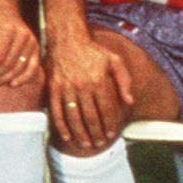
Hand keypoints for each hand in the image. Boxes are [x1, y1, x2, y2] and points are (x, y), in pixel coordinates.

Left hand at [0, 3, 42, 91]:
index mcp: (7, 28)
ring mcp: (32, 42)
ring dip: (5, 79)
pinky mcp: (37, 49)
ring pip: (19, 68)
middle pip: (9, 63)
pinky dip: (23, 79)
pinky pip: (33, 68)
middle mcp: (23, 34)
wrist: (6, 13)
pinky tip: (11, 84)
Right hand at [46, 27, 132, 153]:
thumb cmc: (93, 50)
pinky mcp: (53, 87)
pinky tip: (67, 135)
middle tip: (99, 144)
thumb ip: (124, 81)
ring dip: (80, 133)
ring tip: (86, 144)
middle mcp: (81, 85)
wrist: (66, 38)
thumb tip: (130, 102)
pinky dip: (61, 125)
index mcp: (98, 80)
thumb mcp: (114, 60)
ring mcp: (65, 87)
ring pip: (73, 117)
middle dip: (96, 133)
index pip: (105, 109)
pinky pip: (56, 110)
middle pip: (90, 116)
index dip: (109, 125)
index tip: (111, 135)